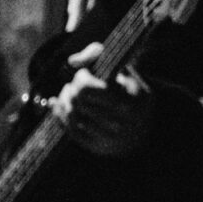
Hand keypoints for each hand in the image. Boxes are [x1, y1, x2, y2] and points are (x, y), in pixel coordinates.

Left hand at [53, 43, 156, 157]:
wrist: (144, 128)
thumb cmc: (131, 92)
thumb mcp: (124, 70)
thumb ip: (99, 55)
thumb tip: (72, 61)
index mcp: (128, 100)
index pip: (86, 89)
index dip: (80, 78)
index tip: (83, 73)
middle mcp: (118, 122)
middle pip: (77, 101)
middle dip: (70, 90)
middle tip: (72, 84)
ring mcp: (106, 137)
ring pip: (71, 116)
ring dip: (64, 102)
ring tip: (66, 94)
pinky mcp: (96, 146)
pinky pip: (70, 130)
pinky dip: (61, 117)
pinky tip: (58, 106)